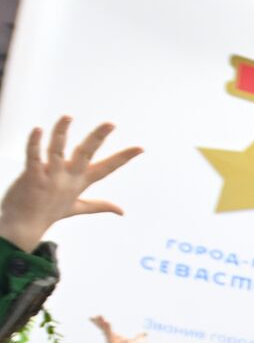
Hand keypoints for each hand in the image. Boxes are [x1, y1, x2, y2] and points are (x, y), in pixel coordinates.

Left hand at [0, 118, 142, 253]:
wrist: (24, 226)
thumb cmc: (49, 214)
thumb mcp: (78, 208)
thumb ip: (100, 205)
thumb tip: (122, 211)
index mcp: (80, 182)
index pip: (106, 168)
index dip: (123, 157)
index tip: (140, 148)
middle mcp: (68, 178)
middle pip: (85, 154)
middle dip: (98, 137)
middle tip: (111, 123)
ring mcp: (50, 177)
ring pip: (57, 150)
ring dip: (62, 133)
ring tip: (68, 116)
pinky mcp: (31, 176)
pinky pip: (33, 157)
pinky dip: (34, 143)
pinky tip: (38, 129)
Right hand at [91, 316, 151, 342]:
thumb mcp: (141, 341)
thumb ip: (140, 336)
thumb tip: (145, 332)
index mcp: (120, 338)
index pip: (111, 328)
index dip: (104, 323)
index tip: (100, 317)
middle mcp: (114, 340)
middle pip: (104, 329)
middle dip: (99, 322)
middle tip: (93, 316)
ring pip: (105, 331)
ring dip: (101, 323)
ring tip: (99, 316)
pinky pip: (108, 336)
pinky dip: (108, 329)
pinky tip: (107, 322)